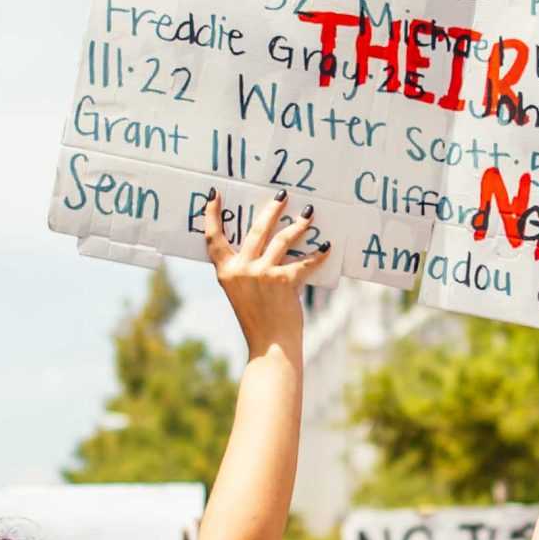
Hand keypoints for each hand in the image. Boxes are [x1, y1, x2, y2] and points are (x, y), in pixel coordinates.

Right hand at [203, 189, 324, 358]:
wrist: (271, 345)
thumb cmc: (258, 320)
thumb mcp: (241, 292)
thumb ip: (246, 271)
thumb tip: (267, 245)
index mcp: (225, 272)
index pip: (213, 238)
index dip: (212, 214)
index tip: (215, 194)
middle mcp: (241, 269)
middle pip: (256, 230)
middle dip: (272, 209)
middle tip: (283, 195)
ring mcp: (262, 273)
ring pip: (282, 240)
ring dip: (298, 225)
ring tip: (309, 214)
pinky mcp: (284, 281)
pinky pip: (305, 262)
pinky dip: (318, 255)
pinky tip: (326, 247)